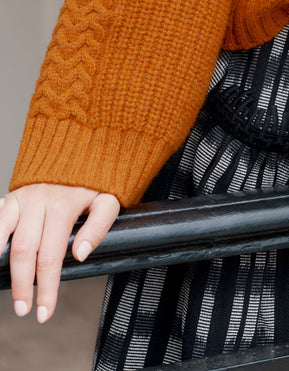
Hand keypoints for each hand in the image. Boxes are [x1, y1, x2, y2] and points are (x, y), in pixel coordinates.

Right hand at [0, 184, 119, 321]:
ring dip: (2, 267)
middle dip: (23, 286)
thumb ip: (99, 226)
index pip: (51, 257)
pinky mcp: (9, 197)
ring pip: (2, 238)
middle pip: (24, 252)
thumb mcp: (108, 198)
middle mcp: (38, 201)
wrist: (79, 147)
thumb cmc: (93, 179)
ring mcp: (21, 198)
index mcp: (63, 205)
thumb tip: (80, 254)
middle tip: (24, 309)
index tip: (45, 312)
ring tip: (6, 290)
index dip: (47, 288)